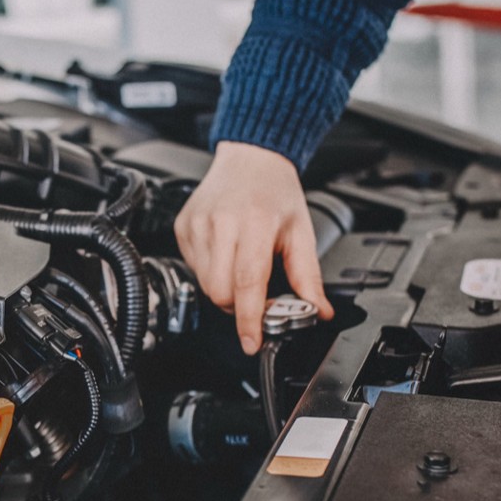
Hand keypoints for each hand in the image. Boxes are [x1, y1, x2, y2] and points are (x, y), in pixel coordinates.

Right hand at [174, 141, 333, 354]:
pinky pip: (194, 269)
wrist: (250, 158)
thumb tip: (317, 311)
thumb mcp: (301, 233)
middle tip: (256, 294)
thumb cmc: (275, 192)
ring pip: (205, 285)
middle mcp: (221, 223)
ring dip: (225, 289)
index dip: (248, 319)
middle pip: (221, 292)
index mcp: (254, 223)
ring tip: (241, 267)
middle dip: (239, 305)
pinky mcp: (183, 228)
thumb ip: (308, 277)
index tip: (252, 341)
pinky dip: (212, 272)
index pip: (246, 282)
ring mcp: (197, 225)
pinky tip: (226, 253)